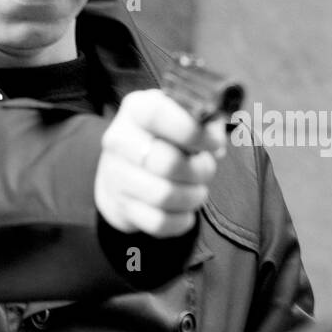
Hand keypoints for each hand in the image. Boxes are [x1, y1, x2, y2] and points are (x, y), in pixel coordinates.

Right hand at [95, 89, 227, 237]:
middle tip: (206, 169)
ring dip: (193, 196)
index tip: (214, 143)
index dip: (193, 131)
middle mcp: (118, 140)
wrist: (122, 167)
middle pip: (167, 162)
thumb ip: (205, 121)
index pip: (158, 115)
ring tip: (198, 190)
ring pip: (164, 196)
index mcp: (136, 109)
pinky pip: (158, 222)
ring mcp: (115, 176)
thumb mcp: (181, 116)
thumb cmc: (163, 137)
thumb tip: (216, 143)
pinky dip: (181, 220)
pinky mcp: (119, 207)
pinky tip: (186, 211)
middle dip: (200, 170)